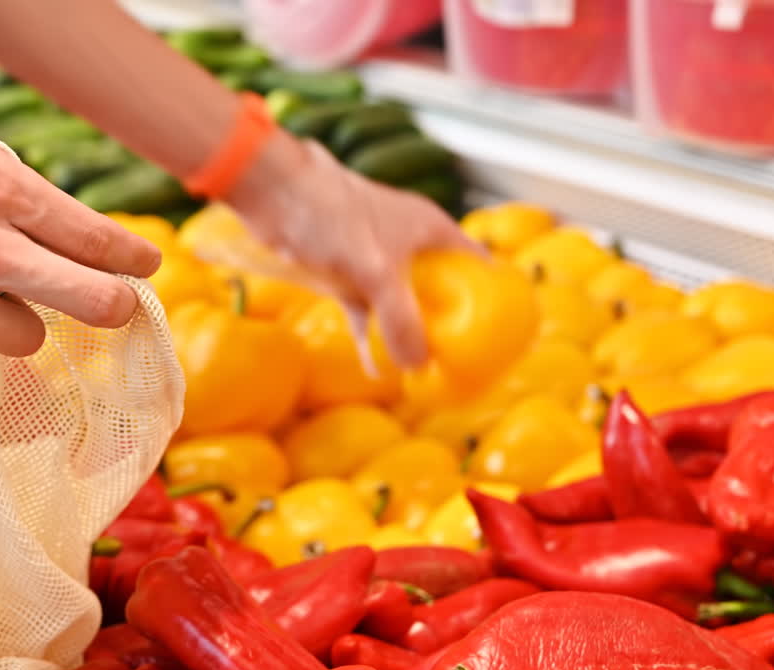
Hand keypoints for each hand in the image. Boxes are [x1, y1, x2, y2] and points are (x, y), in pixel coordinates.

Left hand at [223, 134, 482, 367]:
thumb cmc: (332, 214)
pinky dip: (370, 336)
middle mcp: (409, 243)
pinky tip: (374, 366)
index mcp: (431, 229)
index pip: (476, 262)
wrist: (276, 195)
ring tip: (418, 371)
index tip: (496, 330)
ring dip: (405, 333)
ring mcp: (377, 259)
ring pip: (400, 303)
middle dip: (443, 323)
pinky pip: (367, 312)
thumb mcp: (374, 271)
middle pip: (439, 288)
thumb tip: (417, 364)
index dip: (489, 294)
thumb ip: (399, 318)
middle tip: (454, 360)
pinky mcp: (346, 272)